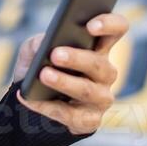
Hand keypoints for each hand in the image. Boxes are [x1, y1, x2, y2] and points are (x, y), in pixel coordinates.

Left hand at [13, 12, 129, 134]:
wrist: (31, 104)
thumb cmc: (39, 69)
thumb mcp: (33, 51)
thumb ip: (37, 42)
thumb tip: (42, 44)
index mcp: (98, 48)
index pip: (117, 29)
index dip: (110, 24)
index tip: (90, 25)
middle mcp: (105, 73)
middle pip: (99, 64)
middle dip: (77, 58)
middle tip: (55, 54)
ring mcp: (101, 98)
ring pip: (88, 91)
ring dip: (65, 83)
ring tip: (44, 75)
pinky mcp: (90, 120)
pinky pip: (71, 115)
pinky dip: (47, 107)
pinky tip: (29, 99)